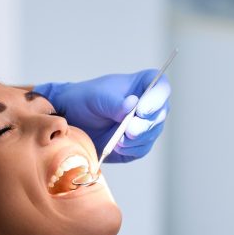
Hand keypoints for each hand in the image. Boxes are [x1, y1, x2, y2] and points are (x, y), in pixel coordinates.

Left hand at [34, 70, 170, 161]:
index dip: (156, 99)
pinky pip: (142, 149)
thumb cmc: (86, 99)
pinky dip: (130, 149)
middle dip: (144, 125)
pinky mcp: (138, 144)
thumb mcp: (97, 97)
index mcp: (143, 85)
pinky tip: (117, 146)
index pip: (161, 87)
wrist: (73, 120)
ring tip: (117, 139)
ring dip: (135, 139)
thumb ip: (115, 102)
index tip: (141, 109)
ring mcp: (145, 125)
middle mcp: (149, 105)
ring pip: (152, 133)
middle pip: (160, 114)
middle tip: (128, 131)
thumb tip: (132, 104)